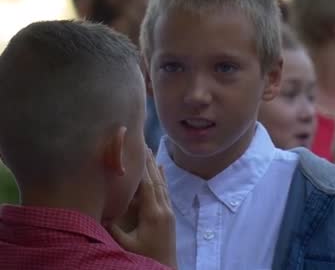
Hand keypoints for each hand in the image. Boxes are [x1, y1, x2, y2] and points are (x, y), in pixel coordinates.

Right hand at [109, 152, 176, 268]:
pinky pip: (166, 192)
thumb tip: (99, 211)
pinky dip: (162, 179)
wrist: (166, 268)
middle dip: (149, 162)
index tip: (136, 151)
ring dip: (156, 168)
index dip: (141, 168)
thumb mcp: (125, 245)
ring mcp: (169, 212)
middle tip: (143, 144)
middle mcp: (164, 209)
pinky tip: (162, 170)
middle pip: (156, 181)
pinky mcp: (169, 216)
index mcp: (154, 214)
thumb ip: (113, 228)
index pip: (147, 185)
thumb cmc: (145, 258)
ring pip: (162, 185)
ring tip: (150, 151)